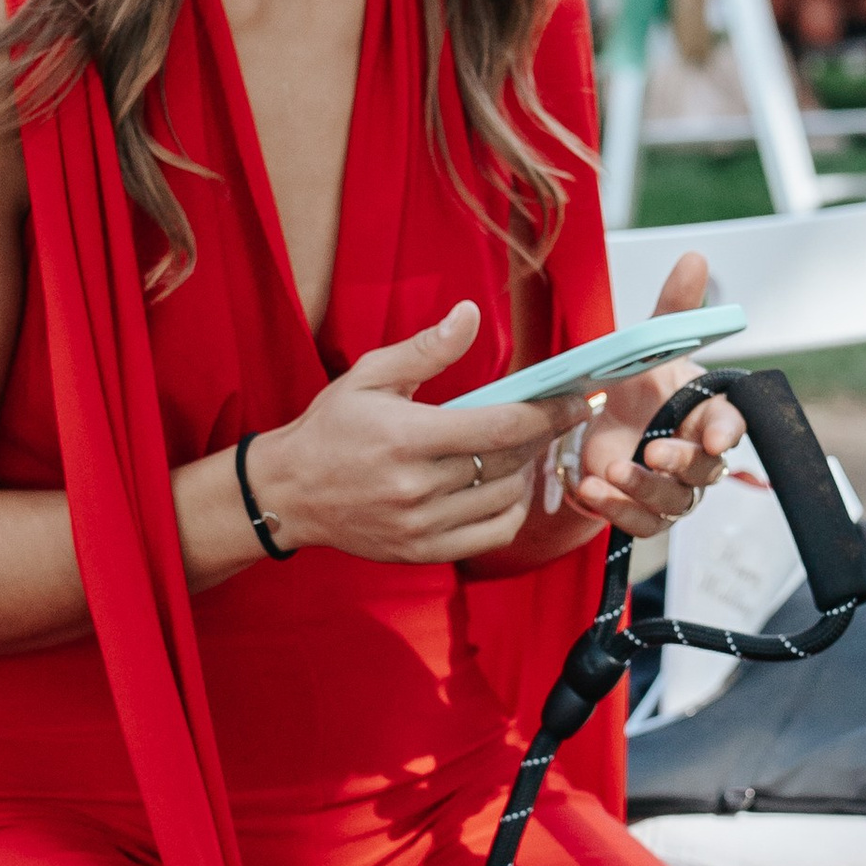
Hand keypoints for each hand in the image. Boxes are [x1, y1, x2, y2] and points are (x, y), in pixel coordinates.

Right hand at [241, 301, 566, 565]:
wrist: (288, 493)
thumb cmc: (330, 428)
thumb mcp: (369, 376)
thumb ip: (426, 349)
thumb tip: (469, 313)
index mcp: (407, 438)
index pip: (501, 427)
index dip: (549, 413)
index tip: (577, 399)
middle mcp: (417, 488)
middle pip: (509, 463)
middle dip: (542, 437)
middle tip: (555, 416)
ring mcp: (421, 526)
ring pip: (505, 500)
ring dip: (526, 472)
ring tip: (521, 448)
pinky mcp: (422, 552)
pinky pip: (491, 535)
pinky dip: (511, 511)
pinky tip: (506, 487)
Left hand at [566, 255, 745, 534]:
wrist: (603, 422)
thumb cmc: (641, 384)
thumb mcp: (650, 344)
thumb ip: (674, 308)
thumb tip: (694, 258)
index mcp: (707, 414)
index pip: (731, 425)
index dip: (727, 431)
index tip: (718, 436)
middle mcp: (697, 455)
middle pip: (706, 470)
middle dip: (682, 462)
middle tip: (655, 451)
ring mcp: (673, 488)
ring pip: (674, 502)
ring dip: (645, 489)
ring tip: (613, 470)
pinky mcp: (643, 511)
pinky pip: (641, 523)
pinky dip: (618, 511)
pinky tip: (592, 489)